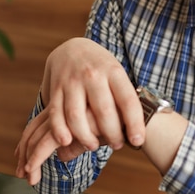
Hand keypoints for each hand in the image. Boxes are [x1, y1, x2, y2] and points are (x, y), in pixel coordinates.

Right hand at [15, 37, 144, 184]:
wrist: (73, 47)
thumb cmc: (102, 69)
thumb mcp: (117, 75)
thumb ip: (124, 98)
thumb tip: (139, 129)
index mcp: (114, 72)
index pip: (127, 100)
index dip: (134, 123)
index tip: (138, 142)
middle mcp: (93, 75)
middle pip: (103, 111)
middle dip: (112, 134)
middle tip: (117, 145)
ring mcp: (72, 81)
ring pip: (77, 116)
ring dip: (86, 137)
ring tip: (94, 146)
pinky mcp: (56, 88)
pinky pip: (56, 114)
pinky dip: (60, 131)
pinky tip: (67, 142)